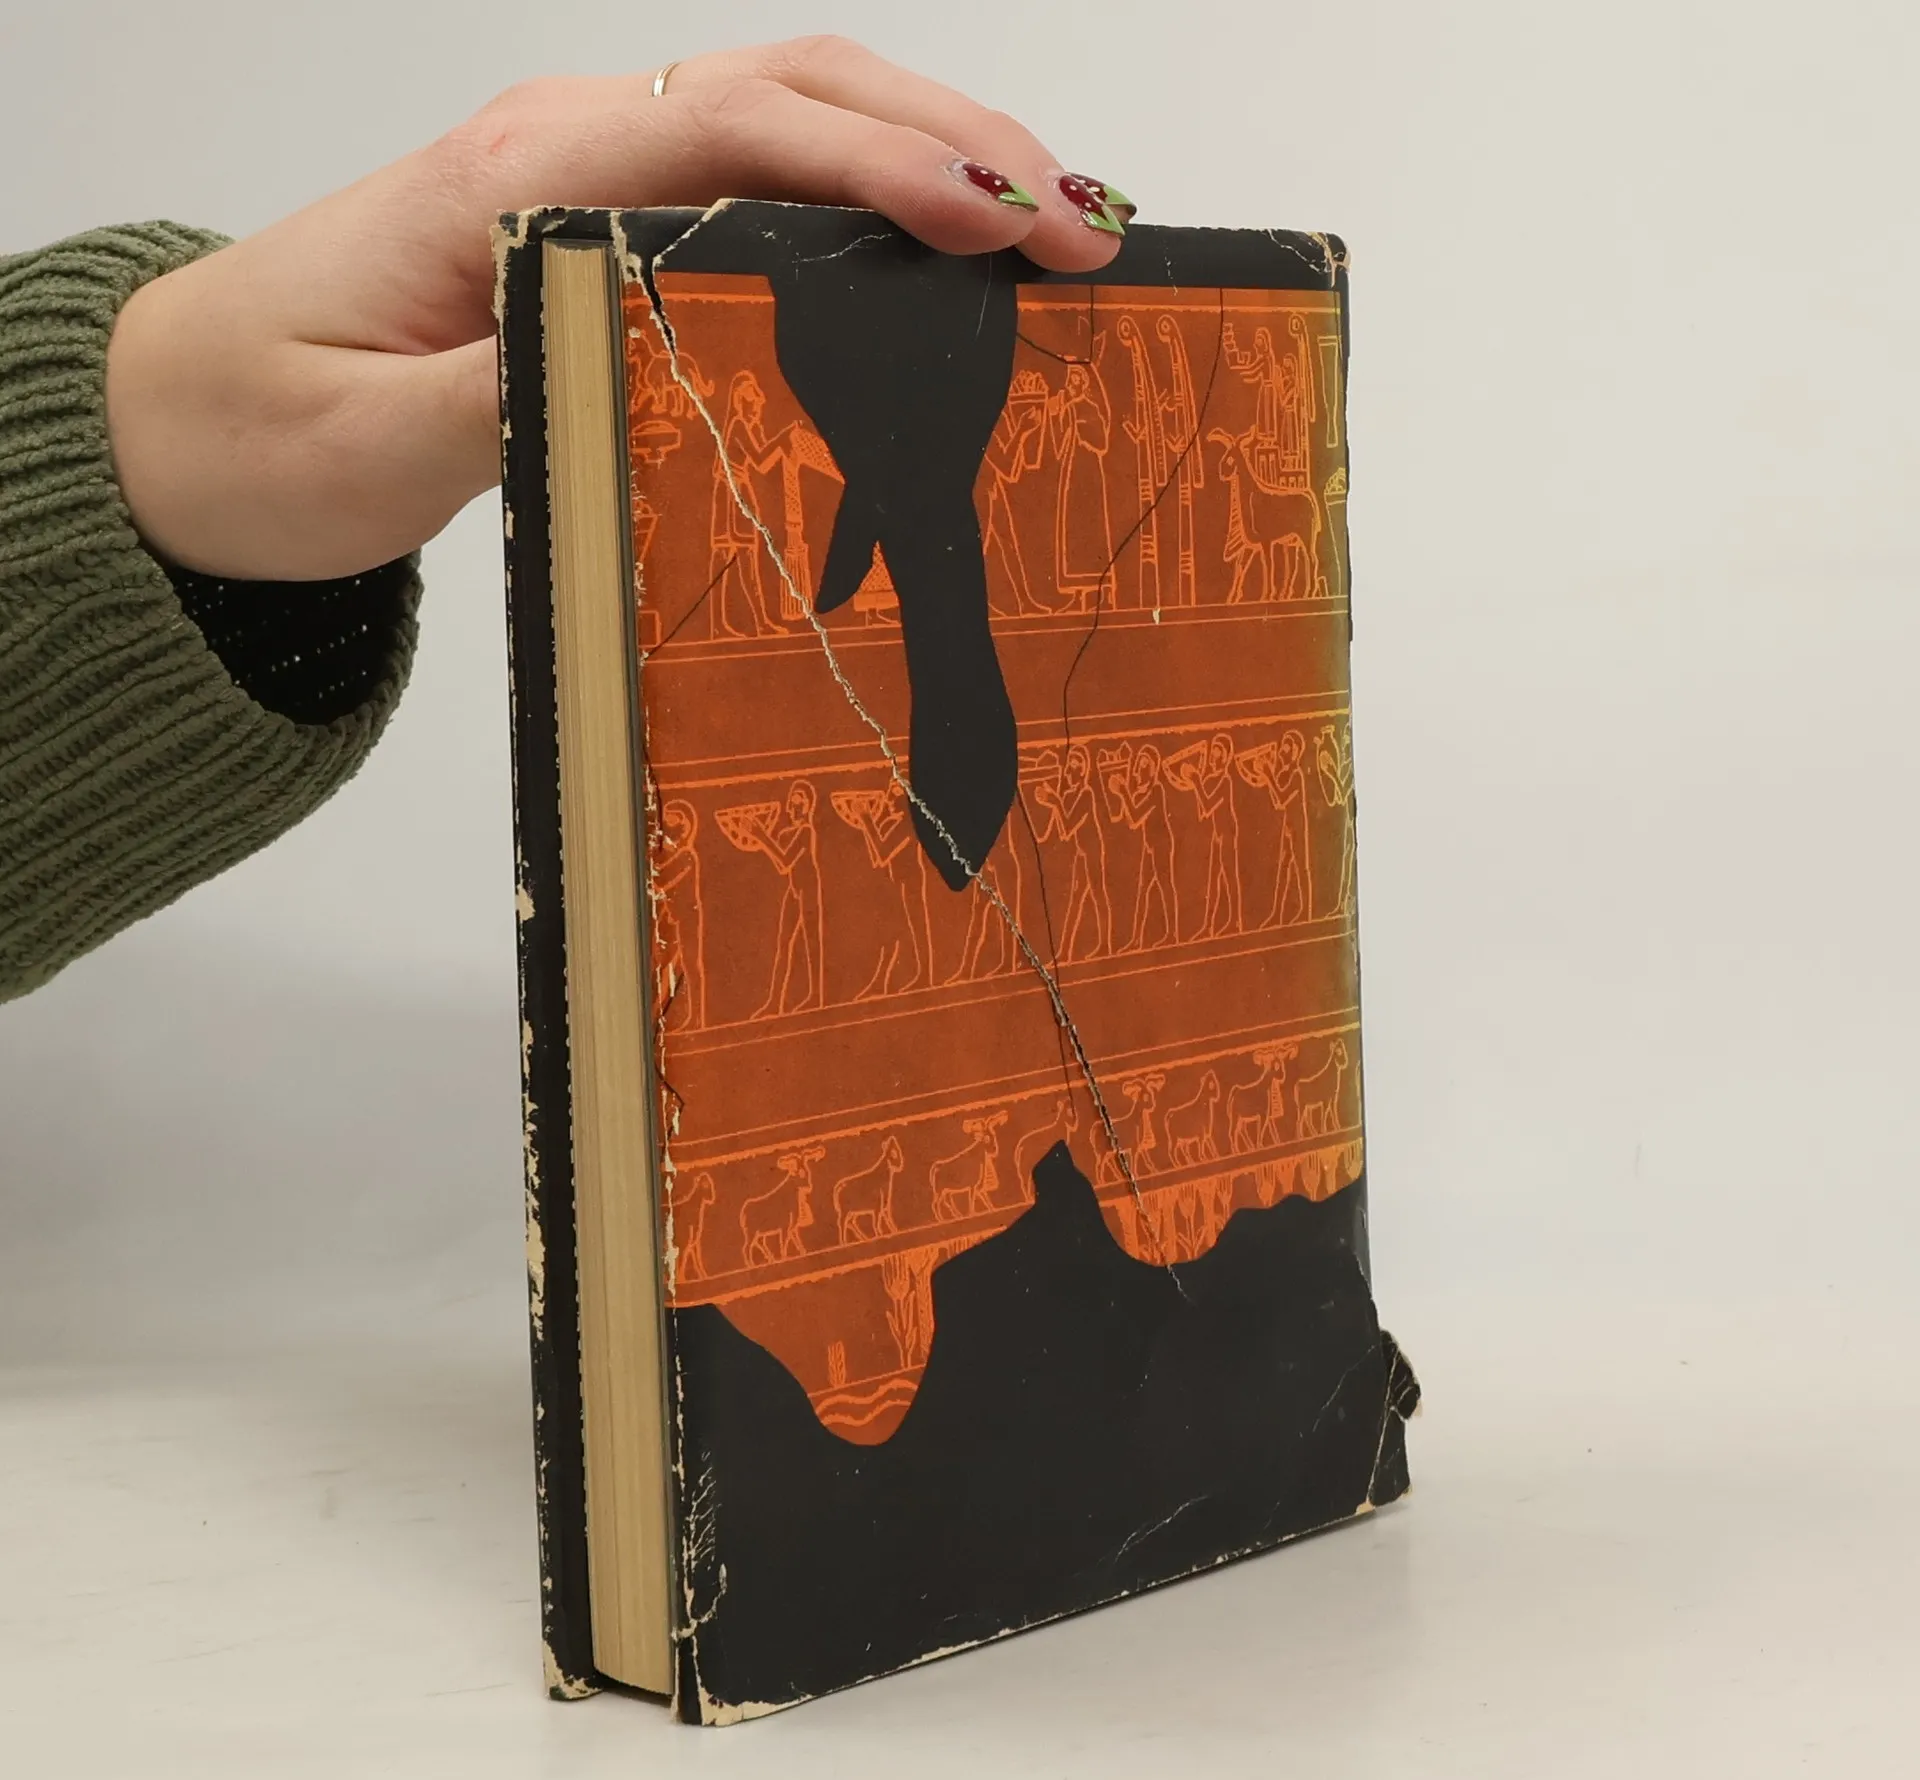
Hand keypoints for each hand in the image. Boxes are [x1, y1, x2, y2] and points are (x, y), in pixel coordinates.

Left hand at [104, 38, 1135, 581]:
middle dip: (951, 140)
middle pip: (791, 89)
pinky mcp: (597, 216)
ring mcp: (583, 169)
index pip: (737, 136)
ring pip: (787, 109)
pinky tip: (936, 231)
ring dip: (927, 142)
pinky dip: (868, 181)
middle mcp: (560, 148)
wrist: (178, 422)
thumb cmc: (263, 432)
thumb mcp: (382, 442)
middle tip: (1077, 223)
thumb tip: (667, 346)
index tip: (998, 223)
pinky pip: (755, 169)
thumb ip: (525, 387)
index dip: (883, 167)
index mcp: (515, 180)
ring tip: (1048, 215)